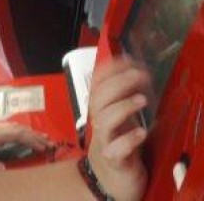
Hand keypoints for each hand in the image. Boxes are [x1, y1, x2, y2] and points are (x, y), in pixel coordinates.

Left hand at [0, 121, 52, 169]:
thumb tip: (5, 168)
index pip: (17, 135)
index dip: (32, 141)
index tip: (44, 148)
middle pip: (18, 129)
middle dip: (34, 136)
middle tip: (49, 142)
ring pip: (13, 126)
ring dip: (27, 131)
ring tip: (39, 136)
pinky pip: (6, 125)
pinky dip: (17, 128)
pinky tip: (18, 130)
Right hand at [87, 57, 149, 200]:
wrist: (107, 180)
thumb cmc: (117, 145)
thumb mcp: (121, 118)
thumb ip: (125, 98)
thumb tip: (136, 72)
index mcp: (100, 109)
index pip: (98, 83)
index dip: (110, 69)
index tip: (128, 59)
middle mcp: (99, 122)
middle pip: (99, 98)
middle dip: (118, 83)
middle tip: (139, 75)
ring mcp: (104, 140)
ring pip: (104, 120)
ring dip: (123, 107)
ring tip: (142, 100)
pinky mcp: (114, 159)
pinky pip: (116, 148)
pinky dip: (128, 139)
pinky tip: (141, 133)